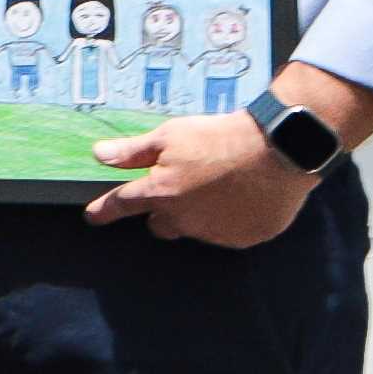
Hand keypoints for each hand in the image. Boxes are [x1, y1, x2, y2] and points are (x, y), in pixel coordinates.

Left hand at [87, 107, 322, 248]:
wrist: (279, 149)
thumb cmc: (221, 138)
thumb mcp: (170, 135)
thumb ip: (133, 151)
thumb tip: (99, 155)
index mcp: (161, 194)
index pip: (122, 204)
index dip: (104, 210)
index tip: (92, 216)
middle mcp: (185, 220)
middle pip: (160, 225)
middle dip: (163, 212)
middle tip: (180, 189)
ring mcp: (216, 232)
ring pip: (196, 229)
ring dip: (199, 214)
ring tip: (218, 186)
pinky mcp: (246, 238)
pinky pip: (229, 233)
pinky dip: (230, 219)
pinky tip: (241, 197)